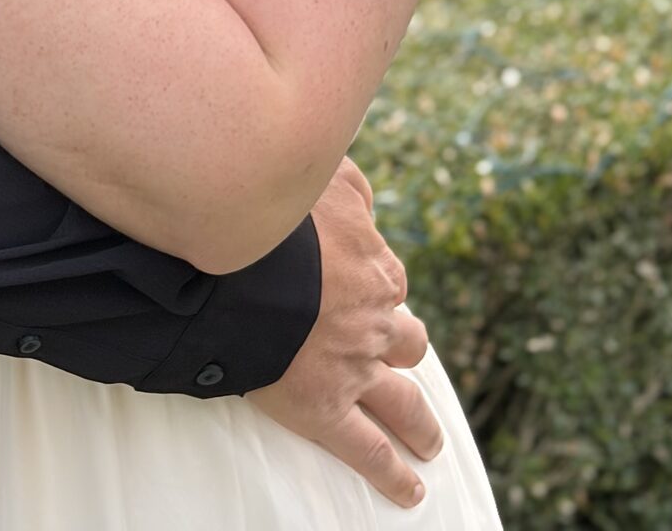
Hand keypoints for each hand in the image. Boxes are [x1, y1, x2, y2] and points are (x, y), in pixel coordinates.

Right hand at [245, 158, 441, 508]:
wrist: (242, 269)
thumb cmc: (276, 218)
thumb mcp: (322, 179)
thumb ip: (350, 187)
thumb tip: (367, 203)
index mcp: (374, 269)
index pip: (389, 281)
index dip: (377, 285)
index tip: (361, 287)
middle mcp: (374, 322)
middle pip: (405, 340)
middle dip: (404, 347)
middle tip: (401, 354)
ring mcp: (355, 369)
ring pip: (404, 402)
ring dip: (420, 423)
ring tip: (429, 441)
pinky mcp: (326, 410)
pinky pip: (368, 451)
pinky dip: (392, 476)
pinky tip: (410, 491)